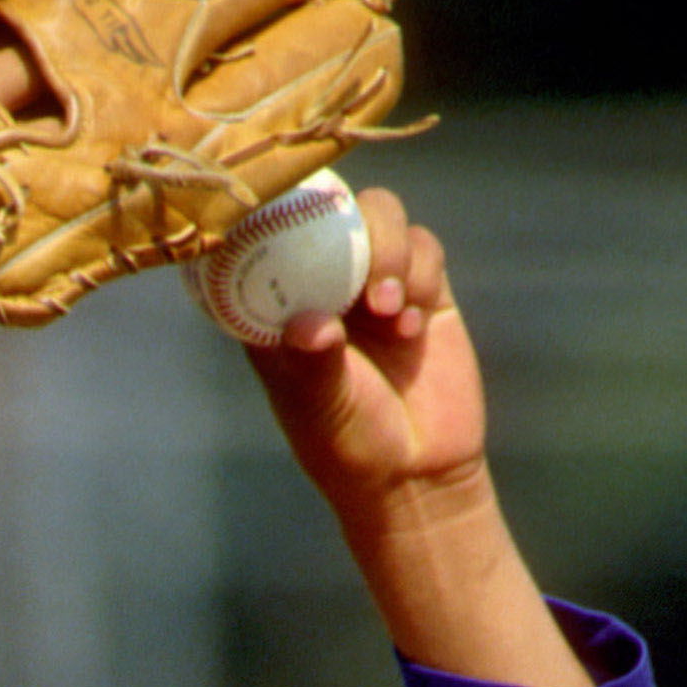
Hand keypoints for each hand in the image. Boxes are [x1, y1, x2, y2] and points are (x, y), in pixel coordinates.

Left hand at [240, 190, 487, 516]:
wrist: (418, 474)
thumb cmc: (350, 447)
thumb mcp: (322, 411)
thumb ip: (314, 365)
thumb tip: (311, 325)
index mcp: (277, 310)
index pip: (263, 242)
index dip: (271, 217)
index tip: (282, 214)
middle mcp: (323, 286)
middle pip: (328, 212)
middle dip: (348, 230)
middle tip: (366, 289)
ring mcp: (371, 283)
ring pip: (379, 216)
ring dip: (389, 250)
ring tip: (391, 310)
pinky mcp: (421, 288)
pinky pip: (423, 248)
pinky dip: (421, 273)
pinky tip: (413, 326)